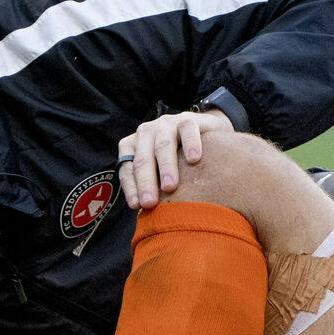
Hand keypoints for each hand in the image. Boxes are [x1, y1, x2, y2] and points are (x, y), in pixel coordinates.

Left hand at [116, 109, 233, 208]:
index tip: (137, 206)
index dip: (131, 187)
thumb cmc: (179, 159)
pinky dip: (190, 144)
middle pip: (142, 158)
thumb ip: (153, 185)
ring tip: (170, 186)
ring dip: (166, 166)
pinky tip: (194, 159)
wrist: (206, 132)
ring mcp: (167, 124)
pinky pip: (188, 130)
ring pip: (163, 144)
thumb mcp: (162, 170)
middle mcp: (146, 133)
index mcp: (134, 146)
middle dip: (145, 182)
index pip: (127, 168)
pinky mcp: (189, 119)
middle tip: (150, 203)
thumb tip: (146, 215)